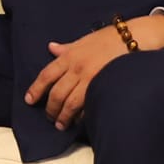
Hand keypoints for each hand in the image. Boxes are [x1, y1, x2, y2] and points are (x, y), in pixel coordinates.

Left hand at [24, 14, 163, 128]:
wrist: (134, 38)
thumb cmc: (110, 39)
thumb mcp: (84, 40)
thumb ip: (67, 48)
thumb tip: (51, 48)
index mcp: (70, 55)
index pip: (46, 75)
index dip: (36, 89)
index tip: (29, 100)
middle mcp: (76, 68)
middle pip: (56, 93)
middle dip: (50, 108)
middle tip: (49, 117)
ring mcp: (90, 78)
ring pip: (69, 102)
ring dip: (63, 116)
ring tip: (61, 124)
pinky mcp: (103, 86)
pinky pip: (88, 105)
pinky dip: (81, 115)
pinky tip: (79, 121)